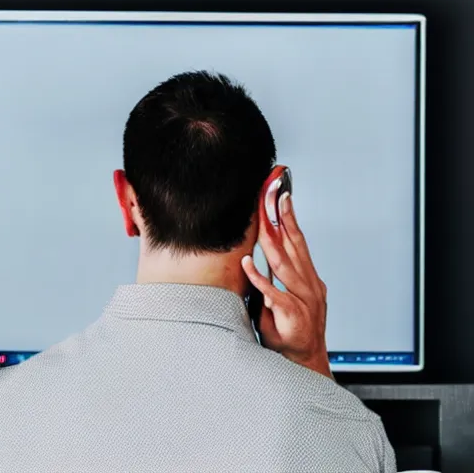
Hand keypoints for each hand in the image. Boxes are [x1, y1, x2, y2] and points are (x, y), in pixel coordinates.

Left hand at [241, 193, 331, 378]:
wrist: (304, 361)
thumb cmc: (293, 330)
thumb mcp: (286, 298)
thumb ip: (276, 278)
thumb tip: (258, 259)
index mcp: (308, 278)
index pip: (297, 242)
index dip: (289, 218)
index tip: (281, 196)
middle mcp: (308, 284)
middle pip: (294, 245)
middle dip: (283, 218)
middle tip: (276, 194)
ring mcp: (302, 299)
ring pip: (284, 263)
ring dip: (273, 240)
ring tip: (263, 219)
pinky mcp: (291, 314)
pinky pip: (272, 293)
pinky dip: (259, 277)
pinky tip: (247, 262)